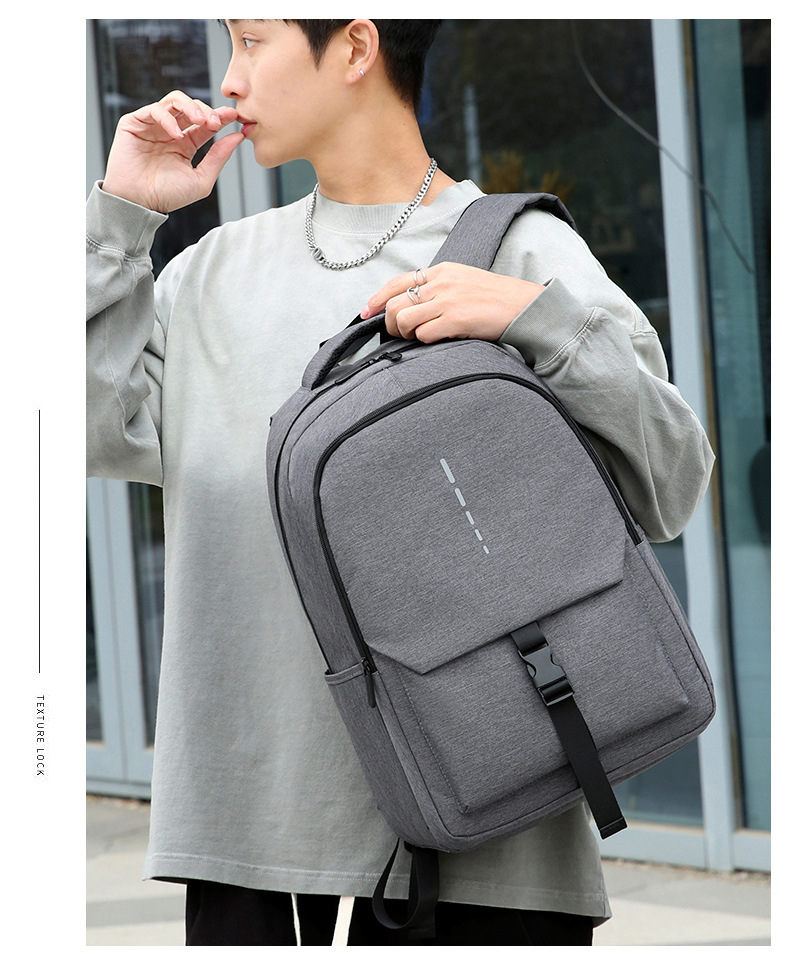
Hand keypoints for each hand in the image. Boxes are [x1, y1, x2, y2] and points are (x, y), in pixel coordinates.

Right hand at [102, 90, 243, 213]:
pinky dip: (169, 119)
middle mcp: (171, 132)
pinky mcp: (135, 122)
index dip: (221, 117)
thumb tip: (239, 136)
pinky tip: (177, 135)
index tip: (235, 117)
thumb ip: (219, 157)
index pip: (206, 124)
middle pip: (192, 108)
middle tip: (217, 121)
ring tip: (201, 120)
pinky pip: (155, 110)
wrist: (138, 202)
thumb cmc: (167, 195)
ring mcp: (153, 125)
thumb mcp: (201, 179)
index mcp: (187, 144)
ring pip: (175, 101)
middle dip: (207, 111)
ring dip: (191, 106)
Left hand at [360, 262, 544, 342]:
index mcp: (442, 271)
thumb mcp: (464, 282)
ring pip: (403, 319)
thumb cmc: (496, 300)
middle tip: (400, 334)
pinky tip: (438, 340)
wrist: (525, 306)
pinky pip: (424, 334)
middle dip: (390, 323)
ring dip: (405, 334)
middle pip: (395, 303)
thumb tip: (412, 306)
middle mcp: (441, 282)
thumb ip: (439, 289)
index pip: (398, 281)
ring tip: (419, 338)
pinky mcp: (456, 318)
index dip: (376, 299)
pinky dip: (424, 341)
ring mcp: (448, 300)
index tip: (365, 312)